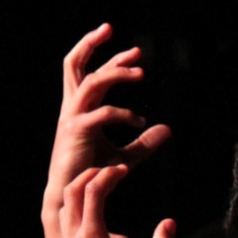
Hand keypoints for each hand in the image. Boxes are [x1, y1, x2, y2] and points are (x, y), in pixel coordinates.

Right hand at [45, 26, 170, 214]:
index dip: (106, 56)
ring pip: (89, 83)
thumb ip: (145, 142)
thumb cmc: (95, 175)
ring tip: (141, 73)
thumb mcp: (127, 156)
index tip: (133, 49)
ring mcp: (71, 118)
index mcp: (79, 108)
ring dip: (115, 74)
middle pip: (75, 66)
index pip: (87, 71)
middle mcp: (71, 108)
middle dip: (94, 46)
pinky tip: (140, 122)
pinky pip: (99, 114)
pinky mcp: (75, 133)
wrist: (73, 197)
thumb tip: (167, 129)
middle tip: (125, 40)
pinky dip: (121, 114)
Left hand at [60, 165, 175, 237]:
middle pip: (71, 192)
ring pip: (65, 206)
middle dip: (90, 175)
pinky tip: (103, 221)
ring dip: (81, 191)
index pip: (92, 193)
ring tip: (102, 186)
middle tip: (110, 170)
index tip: (124, 169)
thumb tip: (170, 222)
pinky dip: (80, 210)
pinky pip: (67, 223)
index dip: (108, 176)